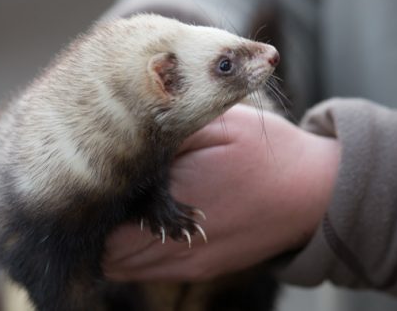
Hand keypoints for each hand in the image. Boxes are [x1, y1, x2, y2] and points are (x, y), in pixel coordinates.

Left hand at [104, 104, 338, 281]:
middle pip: (105, 246)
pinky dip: (130, 254)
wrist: (313, 195)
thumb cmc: (267, 154)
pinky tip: (137, 228)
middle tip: (93, 194)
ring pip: (119, 264)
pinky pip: (145, 271)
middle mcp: (176, 238)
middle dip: (95, 222)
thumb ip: (171, 132)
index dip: (89, 196)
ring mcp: (187, 260)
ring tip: (114, 210)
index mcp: (177, 194)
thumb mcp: (220, 124)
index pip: (107, 210)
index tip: (83, 179)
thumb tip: (124, 137)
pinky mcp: (199, 269)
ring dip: (109, 241)